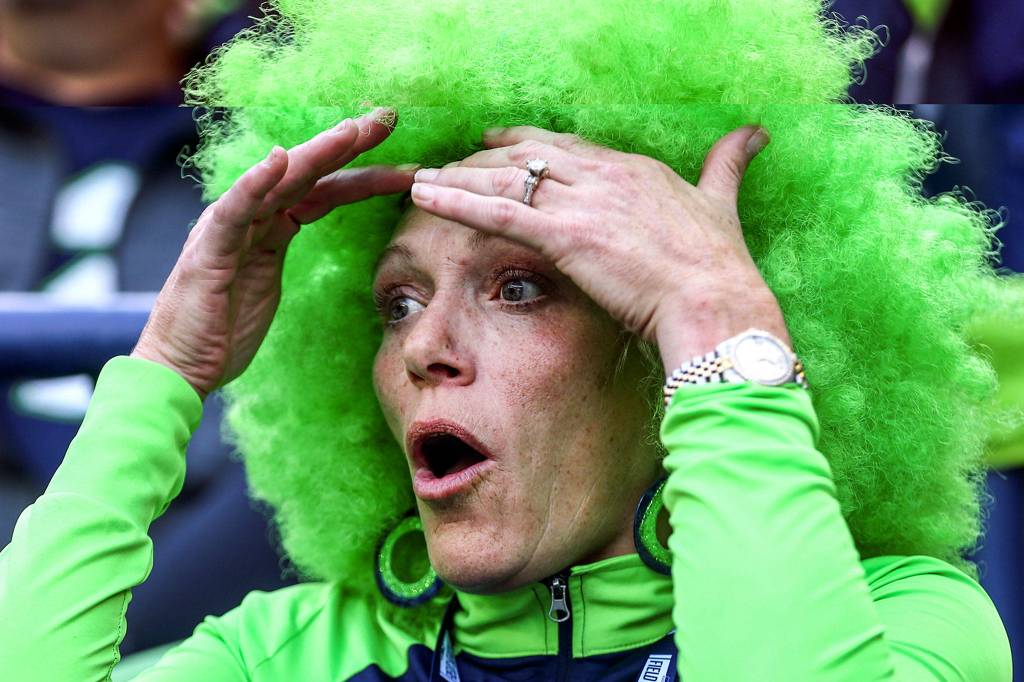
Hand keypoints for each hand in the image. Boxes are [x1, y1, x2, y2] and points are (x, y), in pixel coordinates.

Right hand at [133, 108, 413, 398]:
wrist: (179, 368)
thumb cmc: (221, 332)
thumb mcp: (265, 284)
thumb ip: (279, 249)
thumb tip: (301, 227)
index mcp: (268, 227)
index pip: (324, 191)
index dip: (365, 175)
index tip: (409, 166)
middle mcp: (248, 218)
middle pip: (307, 173)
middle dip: (349, 145)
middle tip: (388, 119)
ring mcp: (227, 231)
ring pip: (278, 182)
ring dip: (315, 154)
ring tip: (351, 131)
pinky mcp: (208, 252)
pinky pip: (234, 212)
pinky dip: (254, 184)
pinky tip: (277, 161)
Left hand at [408, 125, 789, 371]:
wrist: (714, 300)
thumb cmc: (718, 263)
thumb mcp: (720, 201)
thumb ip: (726, 165)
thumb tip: (754, 135)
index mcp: (631, 167)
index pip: (566, 147)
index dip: (528, 144)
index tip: (502, 143)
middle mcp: (602, 174)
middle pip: (528, 154)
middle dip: (487, 155)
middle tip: (456, 158)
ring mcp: (581, 202)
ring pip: (506, 177)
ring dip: (459, 175)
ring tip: (423, 177)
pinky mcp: (564, 235)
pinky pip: (498, 211)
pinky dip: (456, 201)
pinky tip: (426, 197)